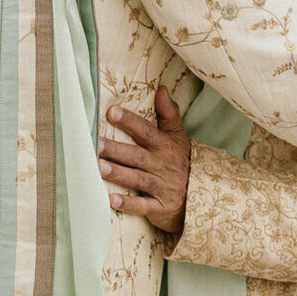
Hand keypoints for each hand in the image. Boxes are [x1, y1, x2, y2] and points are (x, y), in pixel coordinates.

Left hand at [99, 86, 190, 236]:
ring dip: (119, 174)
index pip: (146, 131)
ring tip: (99, 167)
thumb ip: (169, 113)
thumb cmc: (181, 163)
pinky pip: (143, 206)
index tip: (111, 112)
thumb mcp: (178, 136)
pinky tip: (112, 200)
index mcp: (164, 146)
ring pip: (137, 179)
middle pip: (137, 156)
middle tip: (97, 143)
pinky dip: (128, 204)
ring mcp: (161, 187)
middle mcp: (161, 165)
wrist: (199, 197)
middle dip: (117, 150)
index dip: (130, 121)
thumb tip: (160, 88)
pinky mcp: (159, 207)